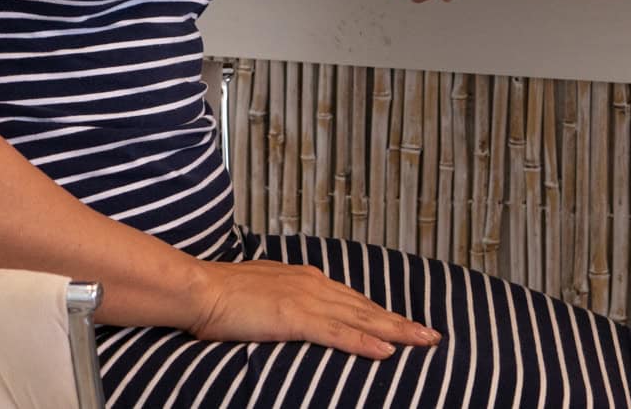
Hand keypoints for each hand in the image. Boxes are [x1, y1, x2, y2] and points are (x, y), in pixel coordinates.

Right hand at [189, 258, 440, 358]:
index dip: (381, 314)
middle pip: (366, 308)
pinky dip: (364, 342)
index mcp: (306, 279)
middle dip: (401, 323)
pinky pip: (337, 333)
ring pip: (361, 319)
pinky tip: (385, 352)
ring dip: (396, 332)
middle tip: (432, 335)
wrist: (198, 288)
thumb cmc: (220, 294)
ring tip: (424, 342)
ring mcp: (306, 300)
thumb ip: (284, 302)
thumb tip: (292, 314)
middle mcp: (313, 285)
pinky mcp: (294, 317)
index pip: (353, 300)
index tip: (404, 324)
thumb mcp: (262, 294)